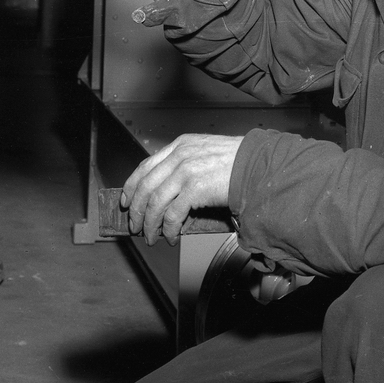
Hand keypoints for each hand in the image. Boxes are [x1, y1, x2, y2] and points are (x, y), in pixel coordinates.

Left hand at [120, 133, 242, 244]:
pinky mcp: (194, 188)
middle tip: (135, 226)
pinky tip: (171, 237)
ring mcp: (186, 171)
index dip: (131, 186)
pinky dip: (168, 229)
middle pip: (145, 186)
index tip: (126, 200)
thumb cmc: (238, 161)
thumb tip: (169, 190)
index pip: (145, 166)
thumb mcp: (206, 152)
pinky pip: (172, 215)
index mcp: (181, 145)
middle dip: (136, 210)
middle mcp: (180, 155)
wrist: (258, 166)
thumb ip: (186, 163)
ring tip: (151, 237)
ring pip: (154, 202)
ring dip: (150, 224)